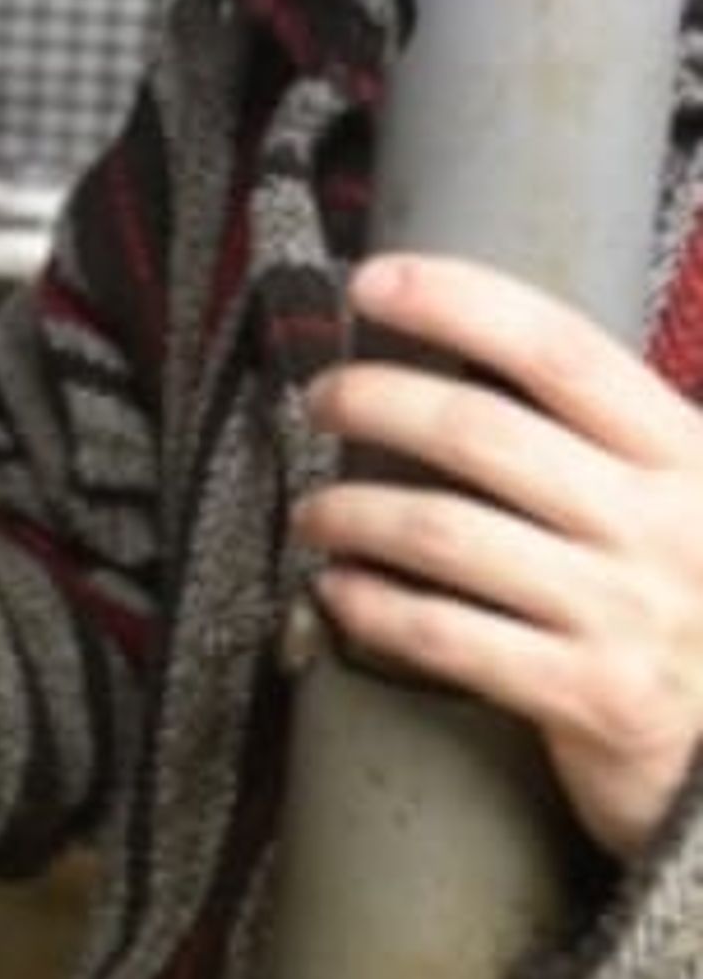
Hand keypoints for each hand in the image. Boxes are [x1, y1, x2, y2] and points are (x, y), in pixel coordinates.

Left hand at [294, 251, 702, 857]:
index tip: (374, 281)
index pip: (562, 352)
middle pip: (482, 434)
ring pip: (446, 535)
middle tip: (321, 398)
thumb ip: (601, 438)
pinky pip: (449, 637)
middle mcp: (662, 525)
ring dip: (353, 511)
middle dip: (378, 402)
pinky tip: (336, 589)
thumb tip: (462, 346)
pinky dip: (374, 608)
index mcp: (685, 455)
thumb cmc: (690, 599)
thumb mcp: (680, 498)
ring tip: (312, 510)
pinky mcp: (593, 697)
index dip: (460, 302)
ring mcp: (628, 613)